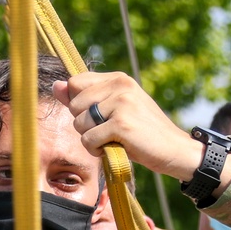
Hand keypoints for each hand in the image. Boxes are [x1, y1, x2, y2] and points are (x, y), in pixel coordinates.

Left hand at [53, 72, 205, 182]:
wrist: (175, 150)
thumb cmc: (143, 133)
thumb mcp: (115, 110)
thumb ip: (85, 98)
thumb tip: (55, 85)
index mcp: (118, 79)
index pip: (75, 82)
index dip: (78, 104)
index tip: (98, 117)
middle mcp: (120, 85)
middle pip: (74, 104)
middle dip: (84, 124)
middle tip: (108, 131)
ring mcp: (121, 104)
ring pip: (79, 123)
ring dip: (91, 139)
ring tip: (113, 140)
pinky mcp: (121, 124)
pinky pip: (88, 139)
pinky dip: (97, 150)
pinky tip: (114, 149)